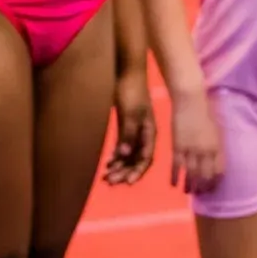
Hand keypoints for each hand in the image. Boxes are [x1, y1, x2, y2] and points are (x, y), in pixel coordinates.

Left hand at [106, 69, 157, 184]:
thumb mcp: (130, 113)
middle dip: (125, 172)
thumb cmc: (131, 92)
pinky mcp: (125, 127)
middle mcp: (143, 135)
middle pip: (137, 159)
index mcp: (149, 132)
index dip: (138, 171)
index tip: (128, 182)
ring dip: (119, 167)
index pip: (146, 157)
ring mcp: (134, 131)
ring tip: (106, 176)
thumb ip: (128, 134)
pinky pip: (122, 147)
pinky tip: (107, 163)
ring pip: (128, 155)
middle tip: (110, 181)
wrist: (127, 75)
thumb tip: (124, 155)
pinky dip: (116, 157)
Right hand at [173, 89, 225, 192]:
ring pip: (190, 174)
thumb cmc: (206, 111)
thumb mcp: (217, 129)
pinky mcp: (177, 147)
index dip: (216, 181)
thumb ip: (216, 144)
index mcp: (217, 146)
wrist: (190, 101)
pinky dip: (174, 177)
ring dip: (190, 185)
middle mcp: (205, 151)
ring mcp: (190, 150)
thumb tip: (215, 158)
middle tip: (201, 194)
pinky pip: (176, 167)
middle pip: (205, 175)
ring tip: (189, 192)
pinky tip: (174, 185)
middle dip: (203, 187)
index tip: (214, 187)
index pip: (219, 170)